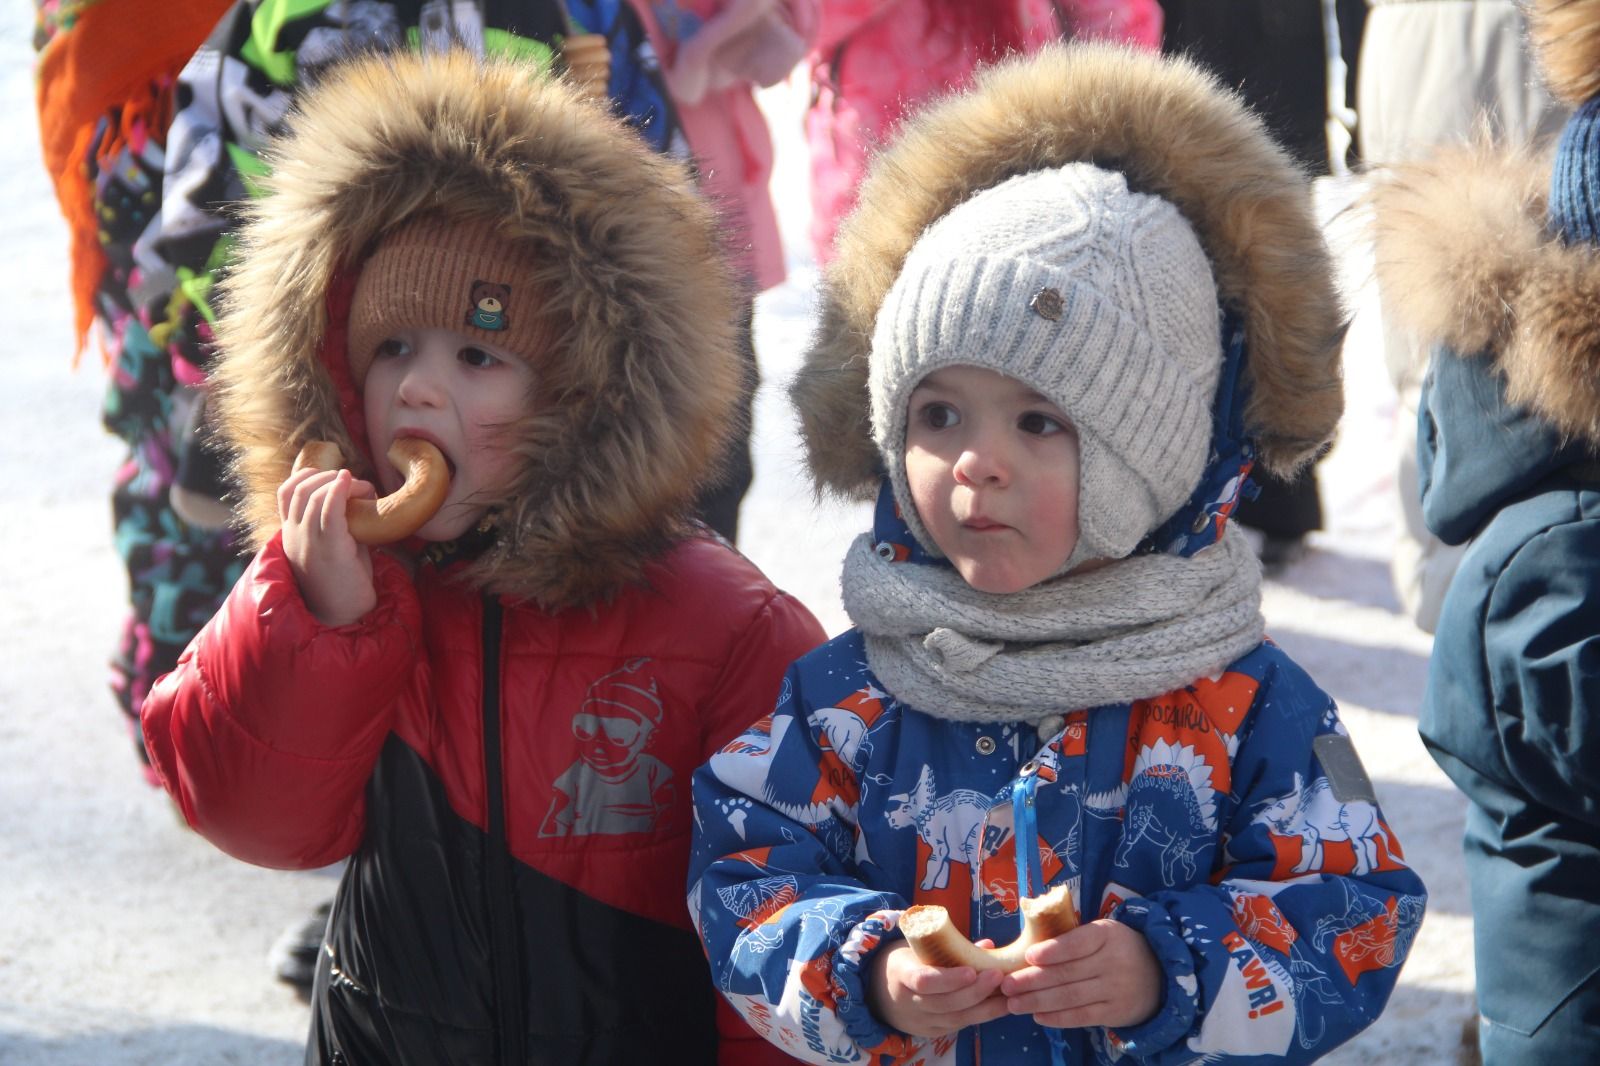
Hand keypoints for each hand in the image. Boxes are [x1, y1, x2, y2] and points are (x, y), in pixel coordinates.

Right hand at [279, 466, 376, 626]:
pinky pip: (329, 510)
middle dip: (327, 476)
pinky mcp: (330, 549)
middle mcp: (294, 537)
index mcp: (291, 536)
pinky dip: (339, 490)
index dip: (306, 476)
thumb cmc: (345, 583)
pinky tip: (351, 482)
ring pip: (315, 496)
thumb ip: (339, 524)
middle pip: (301, 489)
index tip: (331, 476)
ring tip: (360, 487)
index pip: (286, 493)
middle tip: (352, 482)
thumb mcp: (337, 547)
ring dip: (339, 483)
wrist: (345, 616)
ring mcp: (309, 543)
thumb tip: (360, 498)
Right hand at [868, 941, 1008, 1037]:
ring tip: (1008, 994)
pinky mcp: (932, 1033)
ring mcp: (921, 1022)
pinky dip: (981, 1016)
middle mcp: (909, 1003)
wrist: (881, 995)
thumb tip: (988, 946)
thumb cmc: (906, 963)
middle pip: (945, 1003)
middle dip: (975, 992)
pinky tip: (1000, 1006)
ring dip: (985, 1008)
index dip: (949, 979)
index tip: (971, 971)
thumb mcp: (917, 949)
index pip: (924, 980)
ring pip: (955, 1019)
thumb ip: (950, 948)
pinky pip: (959, 1026)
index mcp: (901, 974)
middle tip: (999, 976)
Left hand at [1000, 919, 1162, 1029]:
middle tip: (1006, 985)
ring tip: (1013, 1004)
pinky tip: (1037, 1016)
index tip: (1029, 956)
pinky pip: (1082, 1016)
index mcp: (1107, 934)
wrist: (1161, 975)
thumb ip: (1073, 937)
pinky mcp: (1116, 1012)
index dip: (1053, 950)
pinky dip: (1058, 1017)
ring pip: (1071, 997)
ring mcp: (1116, 989)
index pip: (1078, 942)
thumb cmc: (1117, 948)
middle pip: (1068, 973)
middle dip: (1033, 980)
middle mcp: (1114, 962)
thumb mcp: (1103, 932)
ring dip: (1038, 1001)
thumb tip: (1029, 936)